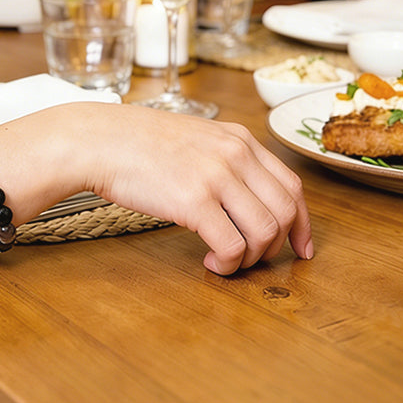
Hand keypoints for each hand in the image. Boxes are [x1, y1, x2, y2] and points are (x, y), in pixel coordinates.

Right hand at [58, 103, 313, 274]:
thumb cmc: (138, 144)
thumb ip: (225, 159)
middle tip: (254, 260)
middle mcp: (236, 154)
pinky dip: (228, 264)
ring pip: (265, 233)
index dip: (303, 223)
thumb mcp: (196, 138)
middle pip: (286, 212)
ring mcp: (217, 176)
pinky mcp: (195, 201)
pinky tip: (210, 262)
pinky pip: (232, 246)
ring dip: (251, 259)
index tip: (301, 247)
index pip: (292, 186)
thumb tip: (244, 198)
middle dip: (278, 246)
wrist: (99, 140)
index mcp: (240, 139)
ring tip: (226, 261)